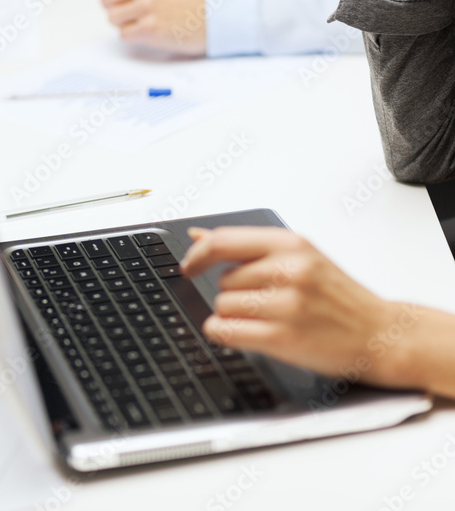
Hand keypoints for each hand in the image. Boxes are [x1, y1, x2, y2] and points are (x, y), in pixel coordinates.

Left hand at [96, 0, 205, 55]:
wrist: (215, 14)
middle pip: (106, 0)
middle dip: (117, 6)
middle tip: (137, 9)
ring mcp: (147, 5)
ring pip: (112, 18)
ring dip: (126, 22)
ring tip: (146, 18)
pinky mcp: (150, 28)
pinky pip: (124, 34)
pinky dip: (135, 35)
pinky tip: (151, 28)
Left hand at [180, 227, 413, 386]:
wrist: (384, 335)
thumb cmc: (338, 297)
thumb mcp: (301, 258)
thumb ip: (249, 248)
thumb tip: (198, 236)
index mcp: (292, 244)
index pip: (224, 241)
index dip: (198, 256)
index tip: (188, 267)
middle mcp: (290, 270)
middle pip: (223, 281)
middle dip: (235, 294)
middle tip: (270, 304)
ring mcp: (287, 304)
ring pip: (223, 306)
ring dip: (235, 317)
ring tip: (271, 320)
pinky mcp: (283, 336)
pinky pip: (225, 331)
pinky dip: (226, 335)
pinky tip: (247, 335)